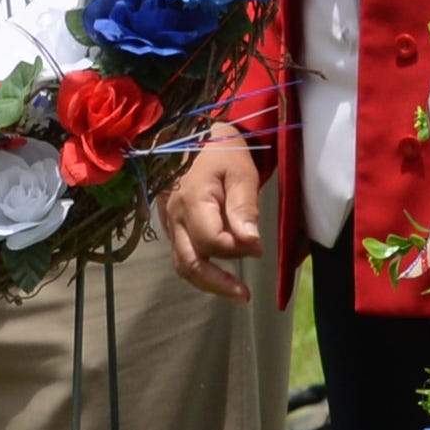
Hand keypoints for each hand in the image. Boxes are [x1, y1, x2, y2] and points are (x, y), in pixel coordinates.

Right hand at [160, 128, 268, 302]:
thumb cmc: (222, 151)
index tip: (260, 248)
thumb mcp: (241, 171)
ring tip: (235, 292)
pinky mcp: (170, 225)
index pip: (212, 241)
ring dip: (207, 282)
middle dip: (217, 283)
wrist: (194, 133)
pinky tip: (219, 273)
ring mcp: (169, 222)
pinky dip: (199, 269)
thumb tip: (251, 242)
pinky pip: (181, 254)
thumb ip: (244, 206)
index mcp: (192, 200)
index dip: (237, 250)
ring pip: (181, 263)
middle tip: (245, 295)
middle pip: (190, 262)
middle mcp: (175, 216)